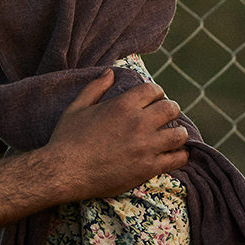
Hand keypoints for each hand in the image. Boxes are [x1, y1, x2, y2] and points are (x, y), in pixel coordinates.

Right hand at [47, 70, 188, 200]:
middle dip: (171, 111)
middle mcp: (138, 123)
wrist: (64, 171)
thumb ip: (95, 88)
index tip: (154, 100)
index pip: (154, 90)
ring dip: (178, 133)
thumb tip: (110, 72)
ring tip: (172, 137)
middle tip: (165, 118)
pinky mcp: (148, 167)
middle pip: (172, 109)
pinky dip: (180, 155)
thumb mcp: (76, 107)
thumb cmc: (66, 138)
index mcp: (122, 105)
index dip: (156, 93)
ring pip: (179, 135)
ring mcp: (146, 146)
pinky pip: (178, 159)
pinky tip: (174, 154)